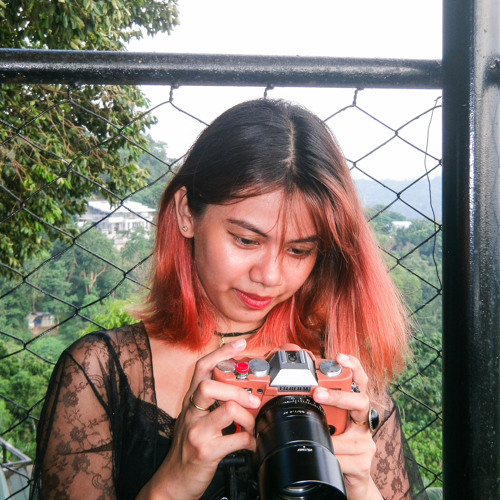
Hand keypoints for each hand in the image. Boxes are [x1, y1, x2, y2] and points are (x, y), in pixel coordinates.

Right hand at [140, 339, 260, 499]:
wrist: (174, 481)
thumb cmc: (189, 447)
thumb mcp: (196, 419)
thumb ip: (212, 403)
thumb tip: (242, 390)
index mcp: (191, 401)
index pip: (202, 368)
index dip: (221, 353)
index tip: (239, 344)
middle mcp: (191, 413)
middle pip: (211, 385)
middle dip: (239, 391)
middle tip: (254, 401)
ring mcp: (197, 432)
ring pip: (228, 409)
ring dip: (248, 418)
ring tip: (252, 427)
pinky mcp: (206, 451)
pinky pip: (237, 439)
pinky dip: (250, 441)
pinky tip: (250, 444)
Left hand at [312, 354, 381, 499]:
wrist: (348, 483)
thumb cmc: (333, 449)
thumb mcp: (323, 424)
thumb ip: (315, 409)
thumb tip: (284, 395)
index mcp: (352, 408)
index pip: (358, 381)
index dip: (352, 365)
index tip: (339, 356)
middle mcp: (363, 423)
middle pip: (361, 401)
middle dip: (339, 396)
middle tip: (317, 392)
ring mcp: (366, 444)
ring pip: (349, 436)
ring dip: (327, 436)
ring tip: (313, 436)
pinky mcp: (363, 465)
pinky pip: (343, 459)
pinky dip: (329, 456)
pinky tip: (324, 457)